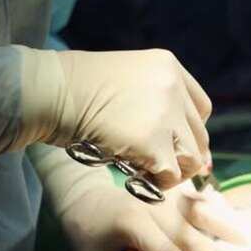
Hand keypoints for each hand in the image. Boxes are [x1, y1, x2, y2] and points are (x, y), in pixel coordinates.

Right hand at [21, 47, 211, 188]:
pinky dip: (156, 184)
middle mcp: (173, 86)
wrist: (49, 91)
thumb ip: (156, 102)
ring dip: (172, 173)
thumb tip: (189, 147)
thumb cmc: (77, 90)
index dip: (189, 132)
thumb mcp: (126, 80)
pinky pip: (170, 174)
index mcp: (168, 66)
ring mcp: (166, 113)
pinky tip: (134, 180)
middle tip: (158, 169)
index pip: (201, 108)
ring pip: (192, 157)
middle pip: (199, 135)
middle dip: (182, 157)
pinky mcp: (153, 142)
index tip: (175, 146)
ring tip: (146, 174)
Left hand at [60, 180, 250, 250]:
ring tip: (246, 242)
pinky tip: (233, 220)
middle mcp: (151, 204)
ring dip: (223, 226)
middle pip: (189, 231)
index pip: (169, 249)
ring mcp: (161, 194)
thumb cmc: (89, 240)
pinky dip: (216, 210)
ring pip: (198, 211)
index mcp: (132, 222)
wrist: (84, 201)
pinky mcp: (169, 190)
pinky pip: (197, 200)